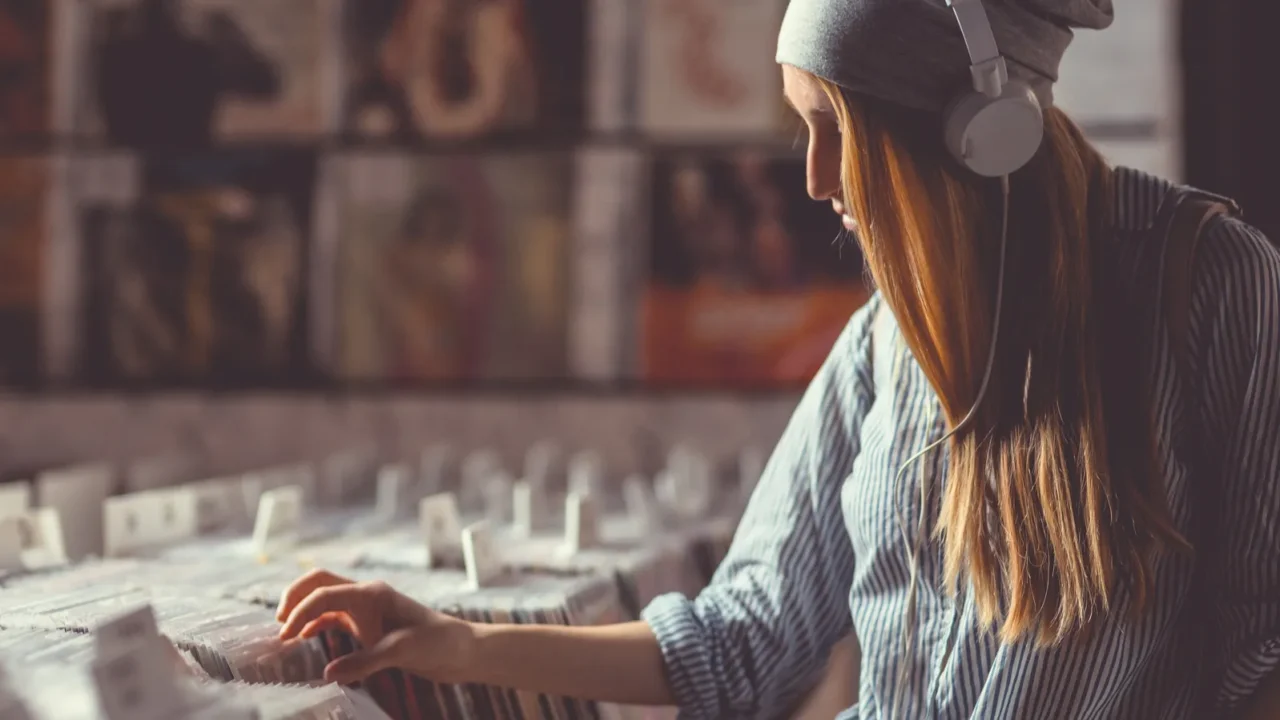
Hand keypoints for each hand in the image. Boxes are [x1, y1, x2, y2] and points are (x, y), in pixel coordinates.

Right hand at [276, 569, 475, 684]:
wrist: (461, 650)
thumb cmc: (438, 643)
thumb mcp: (402, 652)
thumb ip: (365, 661)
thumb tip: (329, 673)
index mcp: (372, 594)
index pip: (325, 595)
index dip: (300, 612)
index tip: (286, 635)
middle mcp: (366, 595)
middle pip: (319, 582)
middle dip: (294, 596)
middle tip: (279, 623)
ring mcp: (367, 609)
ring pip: (324, 598)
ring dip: (303, 609)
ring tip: (285, 634)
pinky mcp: (369, 624)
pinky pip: (334, 617)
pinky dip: (316, 623)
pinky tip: (305, 637)